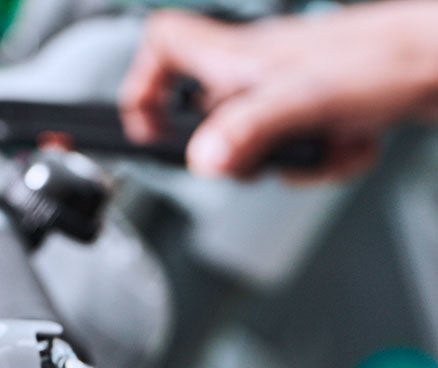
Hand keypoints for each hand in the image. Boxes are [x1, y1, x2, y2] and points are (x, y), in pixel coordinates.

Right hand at [119, 1, 437, 180]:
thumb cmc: (383, 60)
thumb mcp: (302, 99)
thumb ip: (246, 131)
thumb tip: (201, 164)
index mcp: (239, 56)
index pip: (162, 46)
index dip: (142, 86)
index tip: (148, 127)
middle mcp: (257, 70)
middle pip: (206, 119)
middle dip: (233, 156)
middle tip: (254, 162)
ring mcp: (287, 90)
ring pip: (258, 144)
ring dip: (293, 163)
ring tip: (324, 145)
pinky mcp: (319, 109)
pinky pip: (299, 150)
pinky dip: (326, 158)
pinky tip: (350, 143)